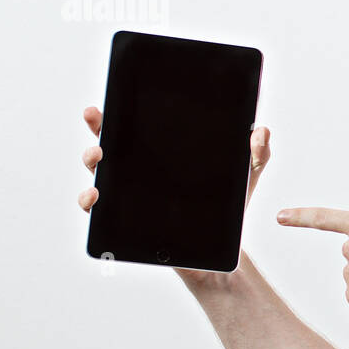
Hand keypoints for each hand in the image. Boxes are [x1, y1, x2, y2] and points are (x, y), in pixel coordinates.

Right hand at [78, 104, 270, 287]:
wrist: (225, 247)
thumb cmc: (230, 205)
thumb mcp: (248, 173)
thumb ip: (258, 151)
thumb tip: (260, 131)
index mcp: (162, 155)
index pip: (135, 127)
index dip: (117, 113)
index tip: (105, 101)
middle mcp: (141, 173)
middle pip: (110, 144)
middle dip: (97, 129)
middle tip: (96, 118)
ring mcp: (131, 197)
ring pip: (99, 175)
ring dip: (91, 161)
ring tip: (97, 156)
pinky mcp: (127, 222)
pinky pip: (99, 213)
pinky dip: (89, 202)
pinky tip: (94, 196)